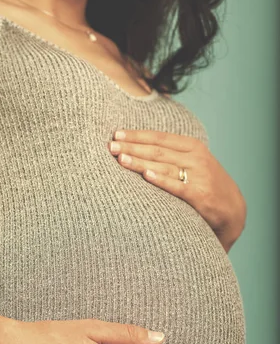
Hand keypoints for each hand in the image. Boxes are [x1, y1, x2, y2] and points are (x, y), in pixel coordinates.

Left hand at [109, 129, 246, 250]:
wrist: (233, 209)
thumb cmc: (205, 183)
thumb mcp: (192, 161)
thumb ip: (170, 153)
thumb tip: (136, 146)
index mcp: (192, 146)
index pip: (159, 137)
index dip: (137, 135)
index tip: (116, 134)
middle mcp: (196, 157)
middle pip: (157, 150)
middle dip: (132, 147)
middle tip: (110, 146)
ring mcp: (199, 176)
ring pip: (163, 166)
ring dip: (140, 162)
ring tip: (120, 159)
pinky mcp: (200, 195)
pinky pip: (177, 186)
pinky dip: (161, 180)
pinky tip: (146, 175)